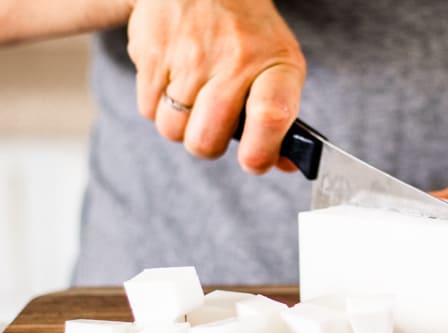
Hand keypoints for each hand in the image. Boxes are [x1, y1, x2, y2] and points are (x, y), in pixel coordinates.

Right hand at [126, 0, 304, 173]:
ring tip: (194, 97)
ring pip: (172, 130)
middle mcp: (232, 62)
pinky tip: (174, 80)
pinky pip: (148, 109)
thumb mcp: (280, 66)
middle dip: (208, 144)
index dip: (260, 152)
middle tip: (215, 125)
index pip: (270, 116)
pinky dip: (158, 106)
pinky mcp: (151, 53)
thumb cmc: (249, 35)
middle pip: (206, 140)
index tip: (253, 161)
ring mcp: (188, 58)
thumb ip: (282, 120)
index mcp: (275, 66)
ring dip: (181, 125)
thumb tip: (284, 166)